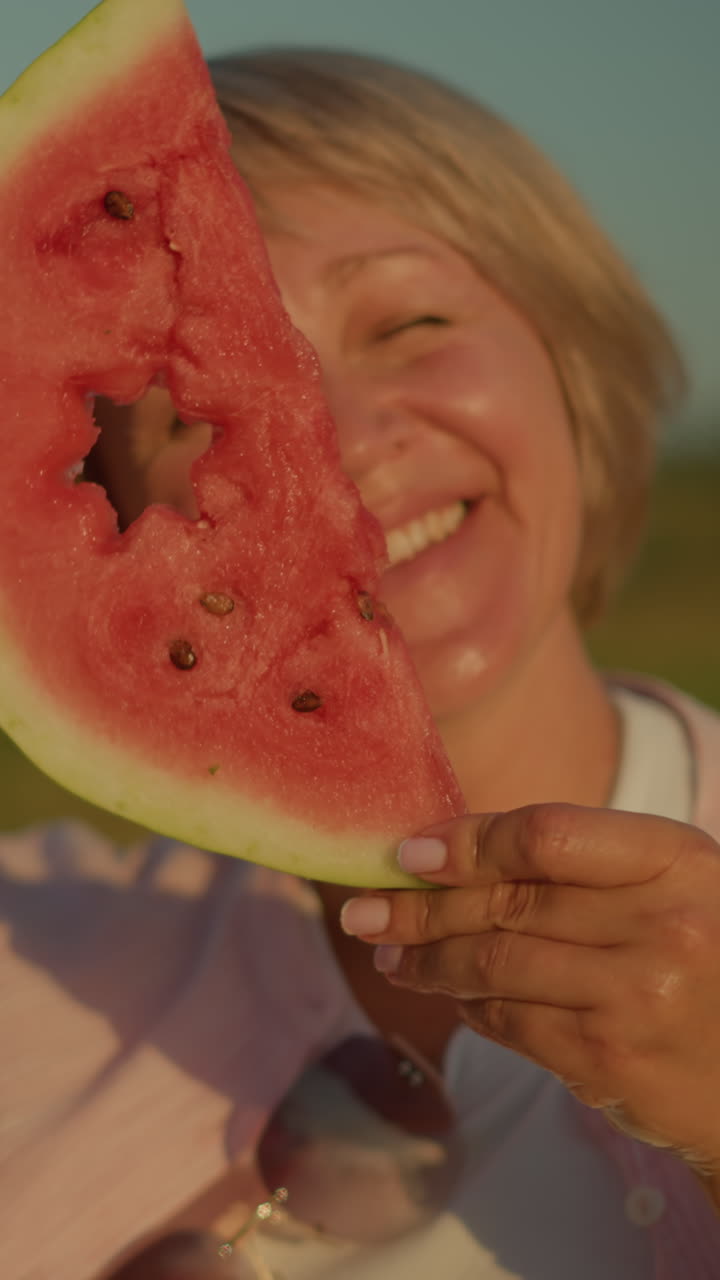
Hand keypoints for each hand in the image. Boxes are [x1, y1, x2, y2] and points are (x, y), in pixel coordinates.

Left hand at [341, 804, 719, 1189]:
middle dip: (421, 907)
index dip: (466, 841)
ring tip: (391, 955)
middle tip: (362, 910)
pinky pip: (511, 1022)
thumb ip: (582, 863)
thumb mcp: (670, 885)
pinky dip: (470, 1006)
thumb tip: (450, 853)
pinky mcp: (611, 1059)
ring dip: (429, 960)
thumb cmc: (706, 956)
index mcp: (676, 858)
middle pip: (508, 902)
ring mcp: (637, 995)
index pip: (545, 836)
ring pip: (496, 965)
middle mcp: (661, 922)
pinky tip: (452, 996)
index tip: (408, 852)